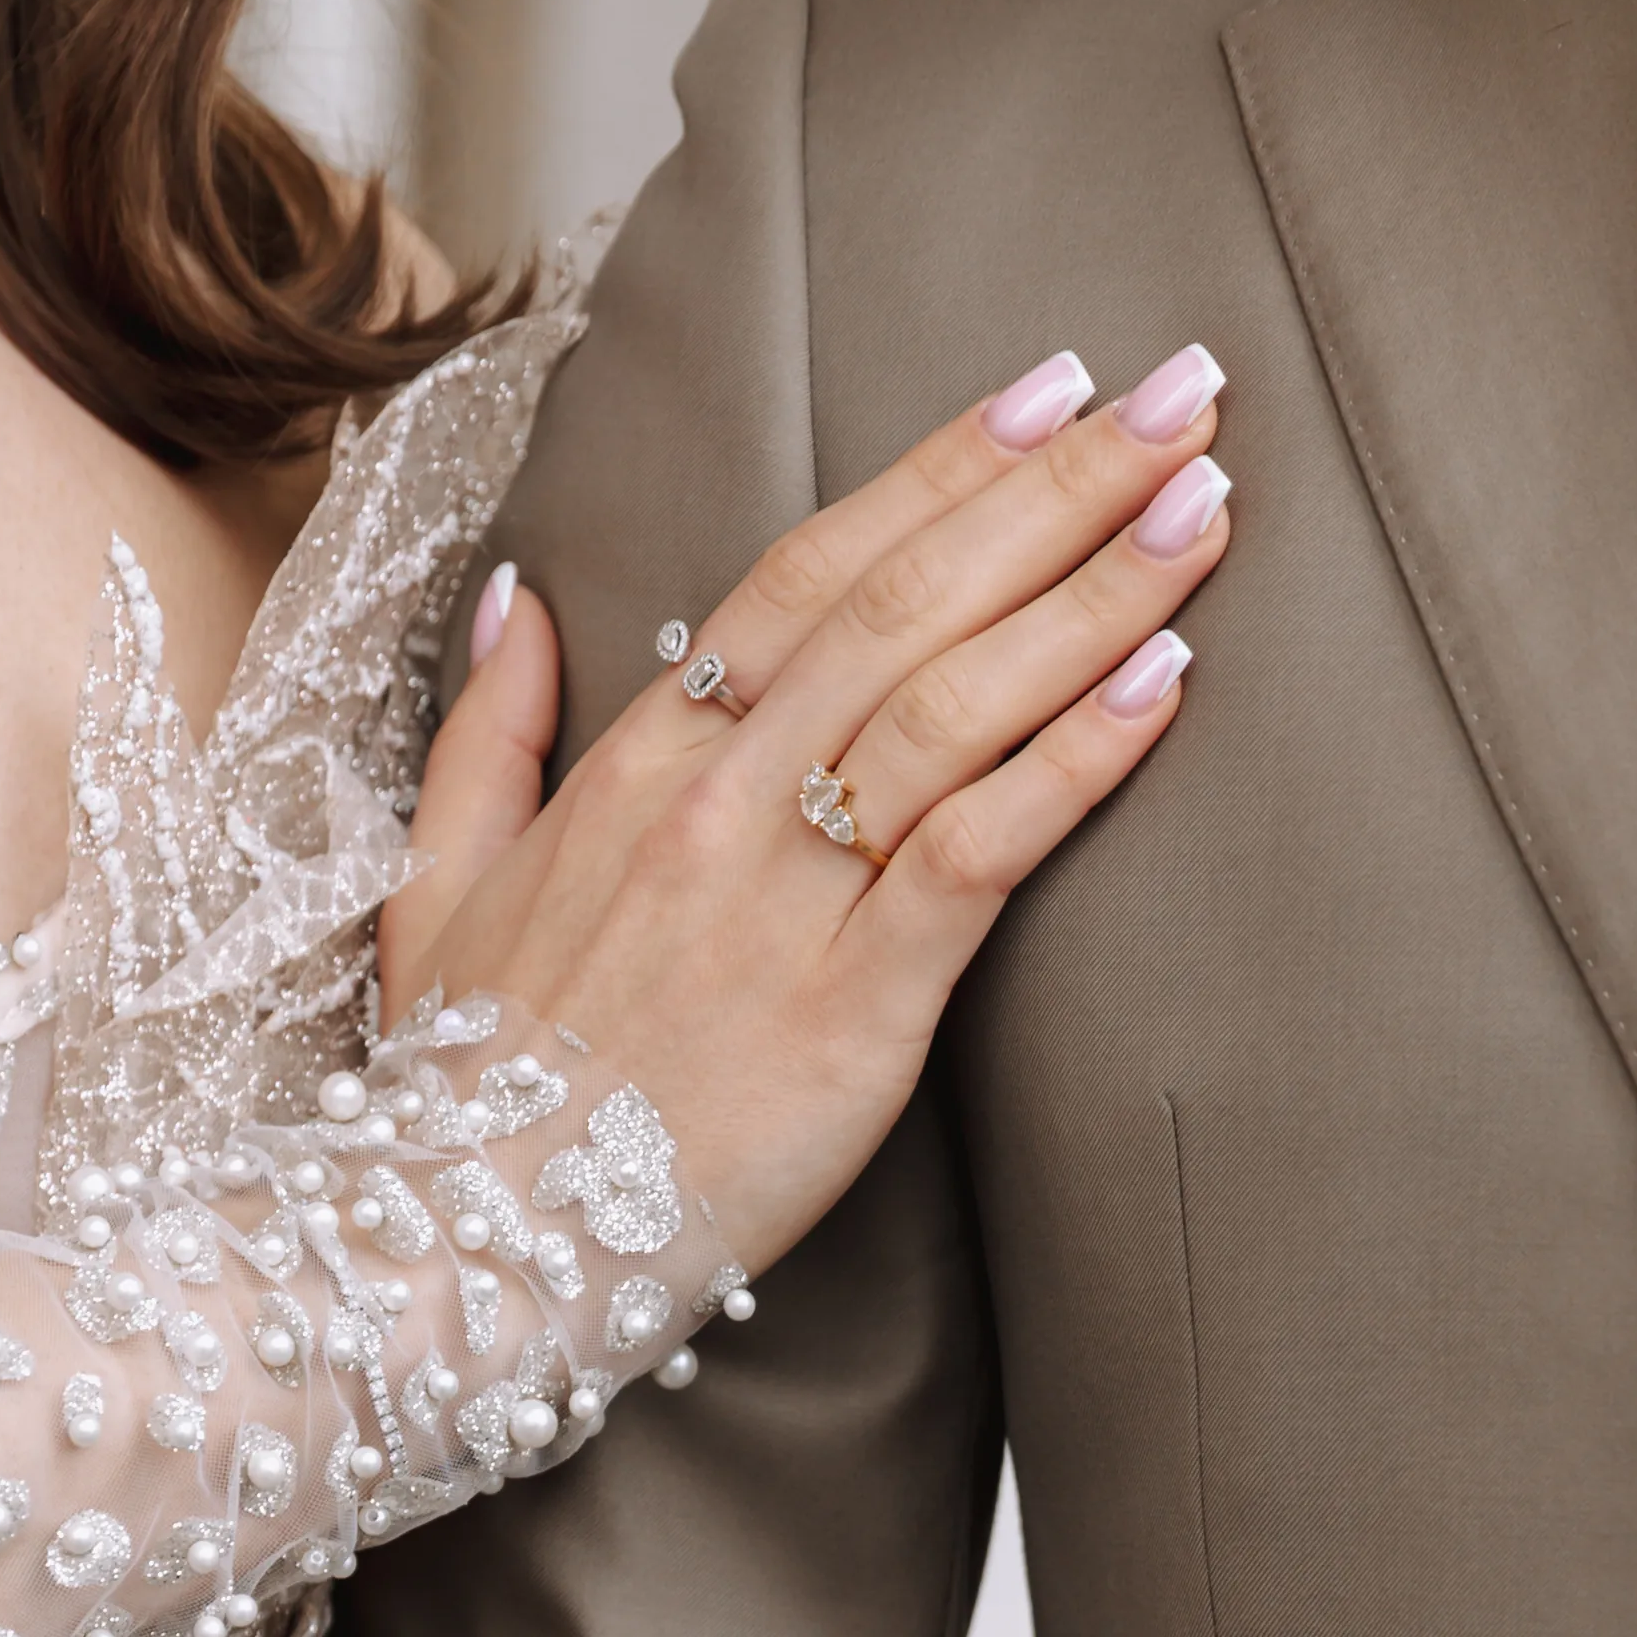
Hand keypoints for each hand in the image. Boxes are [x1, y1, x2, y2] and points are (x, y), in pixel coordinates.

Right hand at [379, 343, 1233, 1275]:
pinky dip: (1075, 759)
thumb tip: (519, 602)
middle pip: (905, 600)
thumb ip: (486, 733)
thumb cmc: (457, 1088)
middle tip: (1185, 396)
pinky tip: (1164, 683)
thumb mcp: (431, 886)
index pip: (809, 571)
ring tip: (1205, 506)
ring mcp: (781, 900)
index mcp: (634, 765)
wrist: (456, 1245)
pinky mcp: (851, 1010)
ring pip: (954, 701)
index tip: (1048, 391)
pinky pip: (977, 852)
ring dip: (1092, 592)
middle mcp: (715, 804)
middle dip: (1057, 485)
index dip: (939, 472)